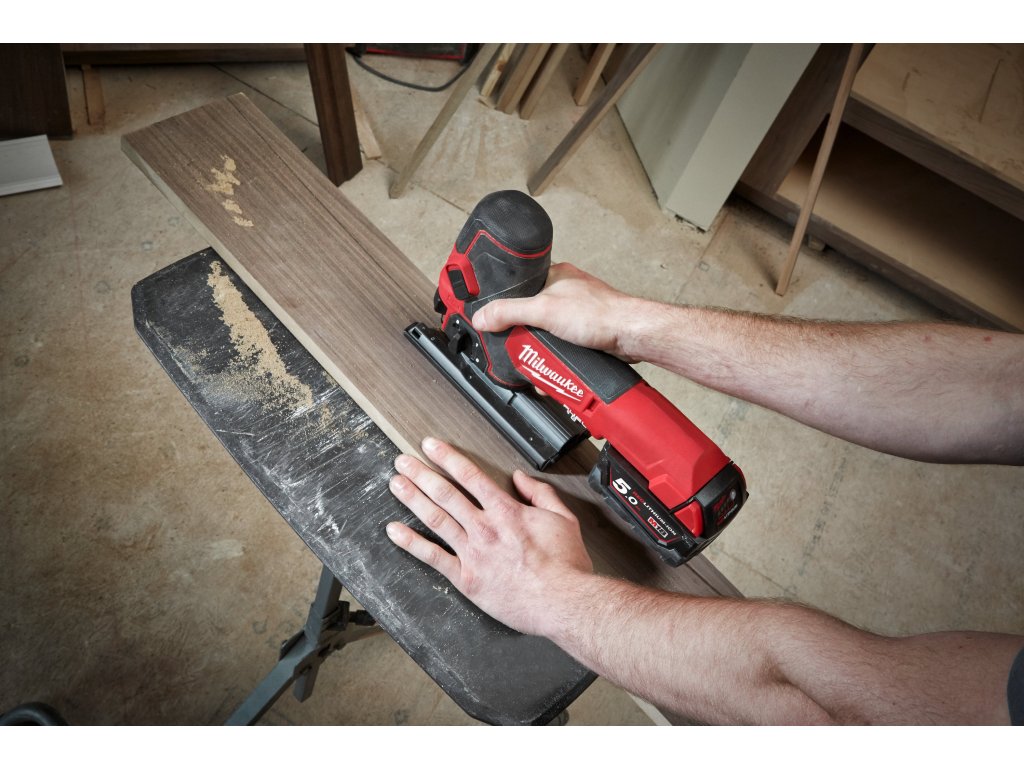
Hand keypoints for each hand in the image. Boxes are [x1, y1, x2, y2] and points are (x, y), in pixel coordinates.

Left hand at [386, 437, 592, 635]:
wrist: (562, 602)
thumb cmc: (565, 566)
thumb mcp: (563, 518)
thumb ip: (540, 494)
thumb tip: (521, 478)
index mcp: (506, 511)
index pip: (470, 476)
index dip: (447, 457)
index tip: (430, 447)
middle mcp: (485, 528)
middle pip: (446, 493)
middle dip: (421, 474)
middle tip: (403, 462)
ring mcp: (472, 553)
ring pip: (435, 519)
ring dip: (413, 499)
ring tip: (396, 484)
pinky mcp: (466, 578)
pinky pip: (433, 557)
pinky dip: (411, 543)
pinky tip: (396, 531)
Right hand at [472, 263, 643, 360]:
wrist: (631, 336)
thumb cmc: (599, 314)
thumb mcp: (543, 311)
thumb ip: (509, 313)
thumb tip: (482, 317)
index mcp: (553, 276)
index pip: (518, 288)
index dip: (504, 305)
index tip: (492, 321)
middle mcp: (564, 293)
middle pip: (529, 316)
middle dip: (523, 336)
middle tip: (516, 349)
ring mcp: (574, 314)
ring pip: (545, 333)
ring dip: (539, 351)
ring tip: (534, 364)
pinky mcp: (584, 333)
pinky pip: (561, 346)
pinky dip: (555, 358)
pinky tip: (553, 367)